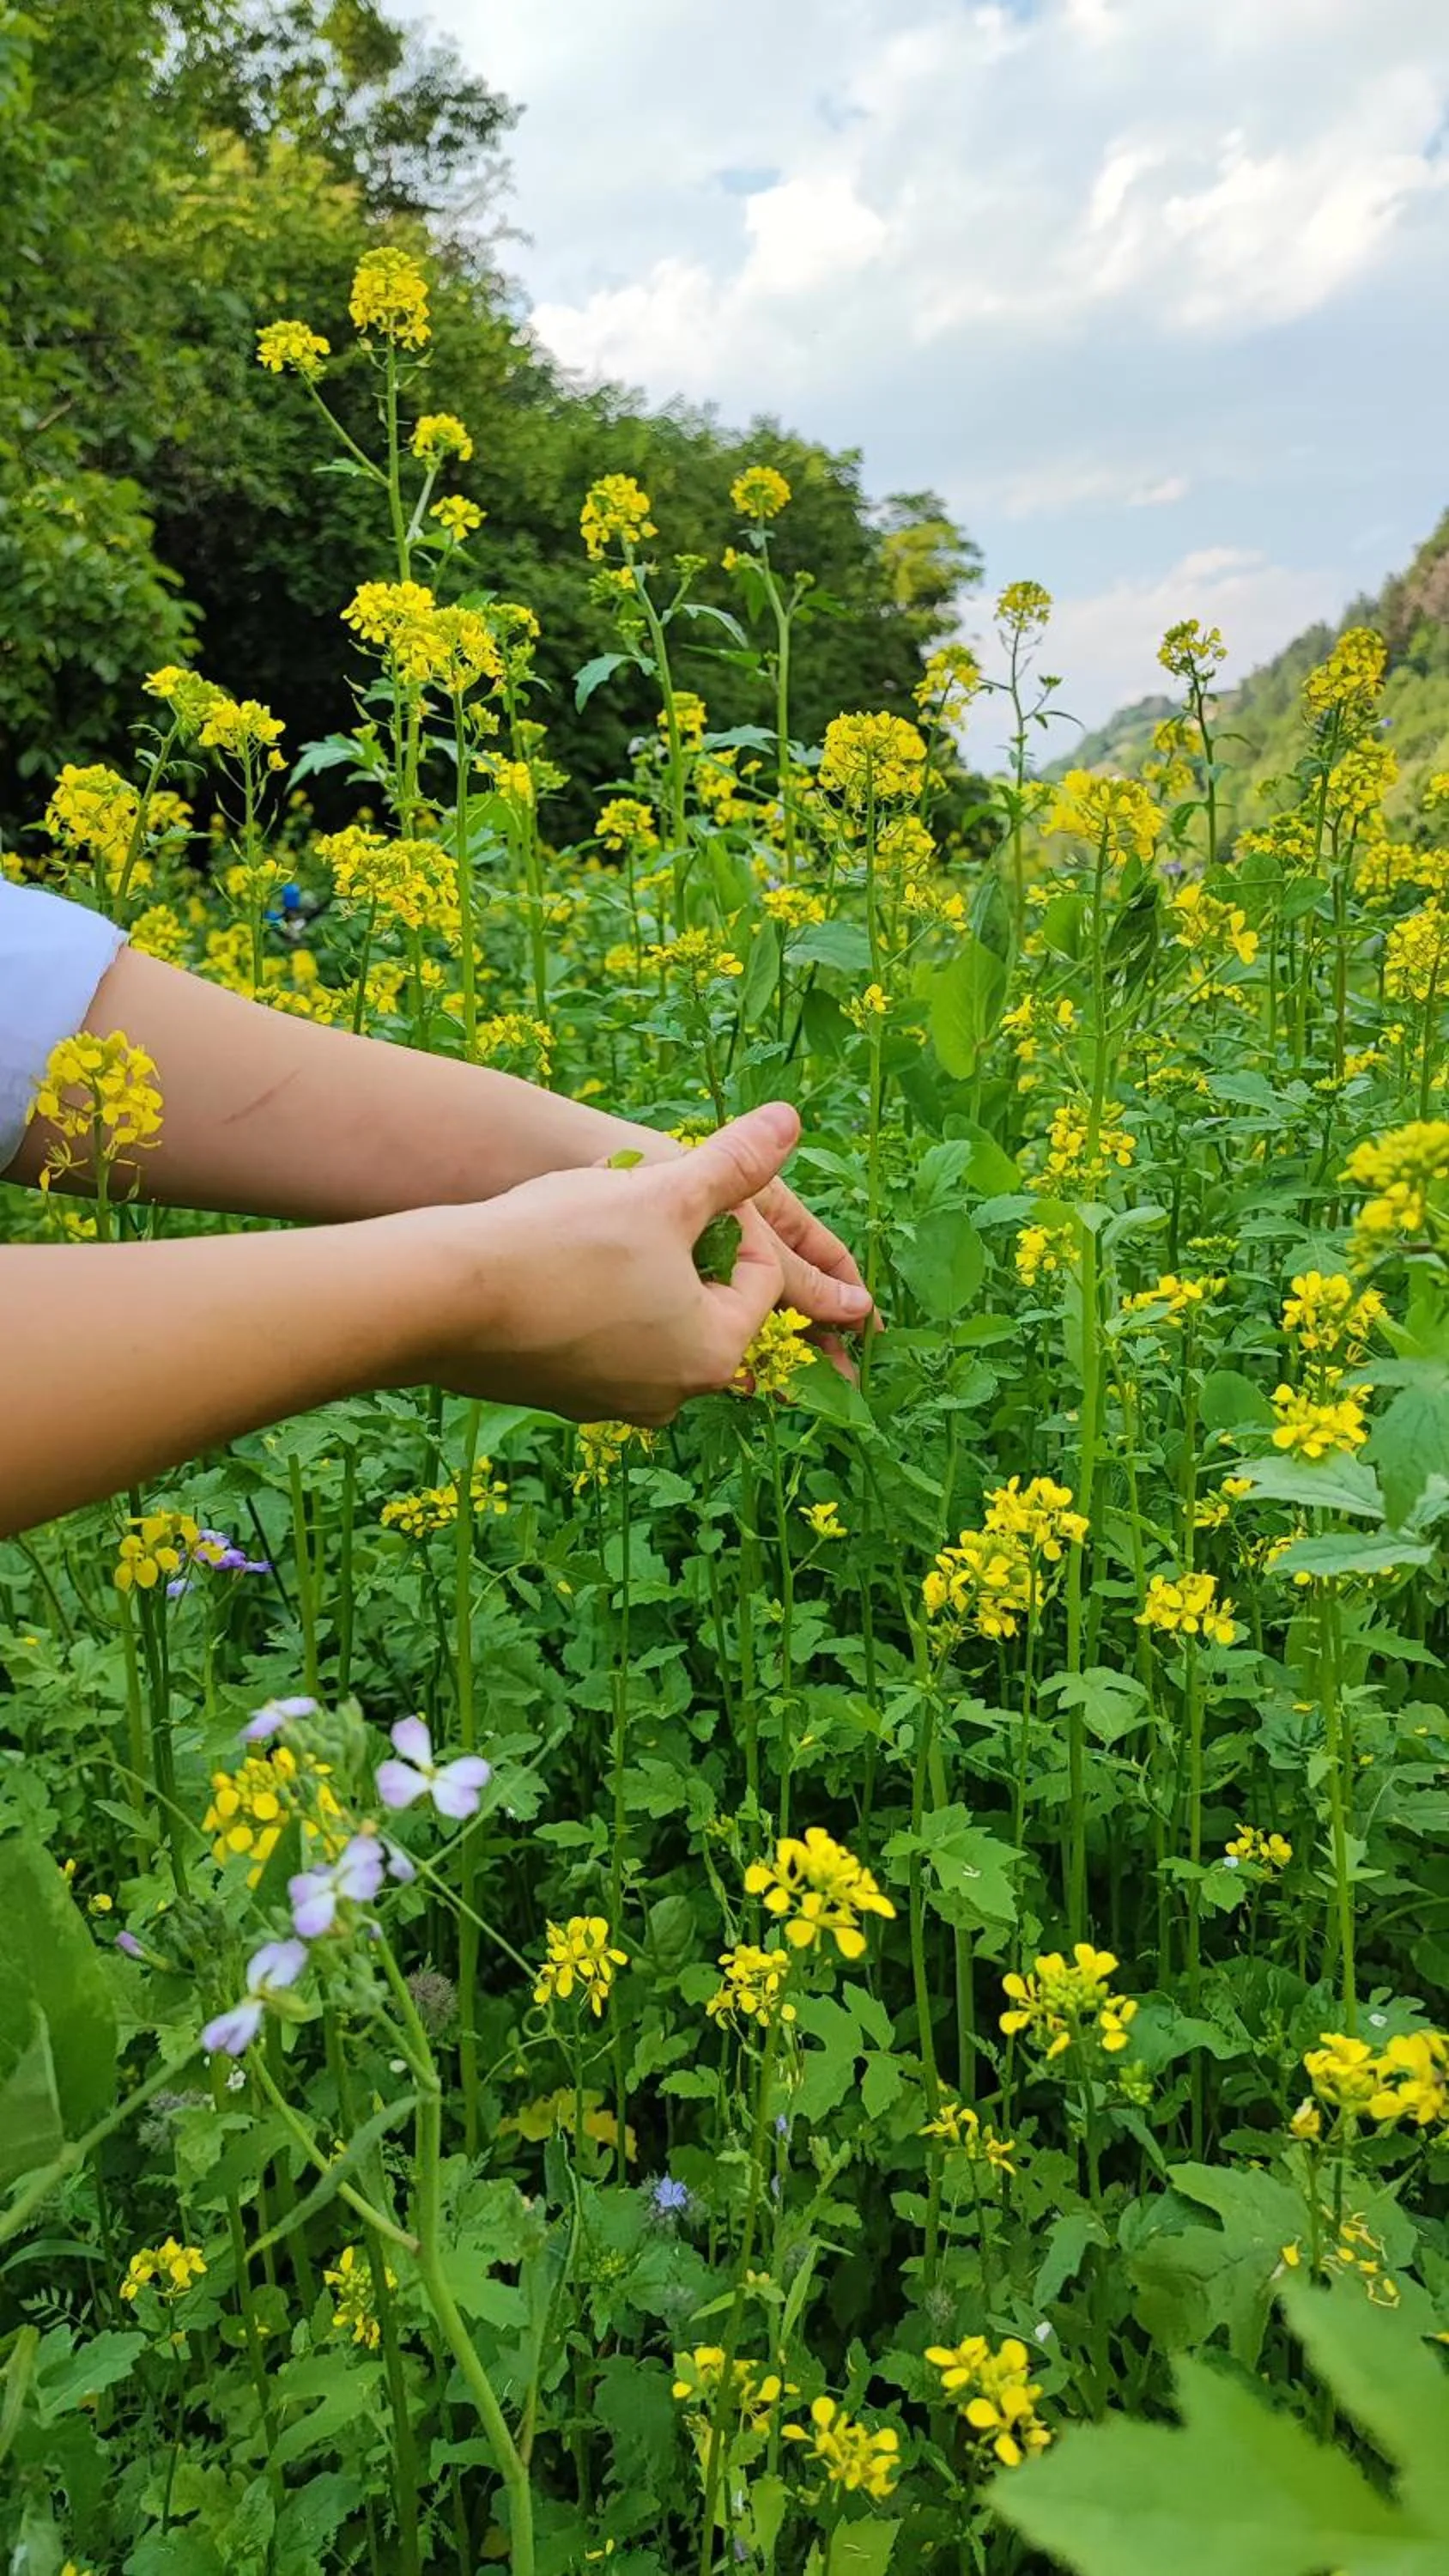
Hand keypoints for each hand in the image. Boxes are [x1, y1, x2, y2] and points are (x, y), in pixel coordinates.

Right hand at [409, 1102, 852, 1424]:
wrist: (437, 1298)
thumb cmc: (562, 1244)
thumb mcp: (662, 1191)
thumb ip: (734, 1163)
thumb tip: (789, 1120)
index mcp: (714, 1355)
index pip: (761, 1274)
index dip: (728, 1215)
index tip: (677, 1186)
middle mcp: (671, 1397)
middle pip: (705, 1301)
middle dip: (681, 1247)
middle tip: (635, 1203)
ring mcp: (611, 1404)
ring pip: (649, 1320)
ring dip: (635, 1272)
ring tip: (591, 1228)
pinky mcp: (557, 1398)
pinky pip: (595, 1341)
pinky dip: (589, 1303)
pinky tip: (551, 1262)